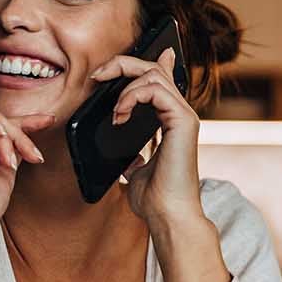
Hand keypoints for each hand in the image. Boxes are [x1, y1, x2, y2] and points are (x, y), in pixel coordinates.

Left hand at [89, 47, 203, 224]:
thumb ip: (134, 159)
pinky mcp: (183, 120)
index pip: (160, 79)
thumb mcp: (136, 173)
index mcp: (171, 122)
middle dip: (122, 65)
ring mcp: (184, 116)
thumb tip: (127, 158)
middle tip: (97, 76)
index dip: (141, 64)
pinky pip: (155, 89)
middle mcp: (180, 114)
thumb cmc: (155, 200)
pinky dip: (132, 96)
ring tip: (113, 110)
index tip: (109, 72)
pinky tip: (119, 114)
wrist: (168, 216)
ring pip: (154, 73)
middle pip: (154, 68)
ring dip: (124, 84)